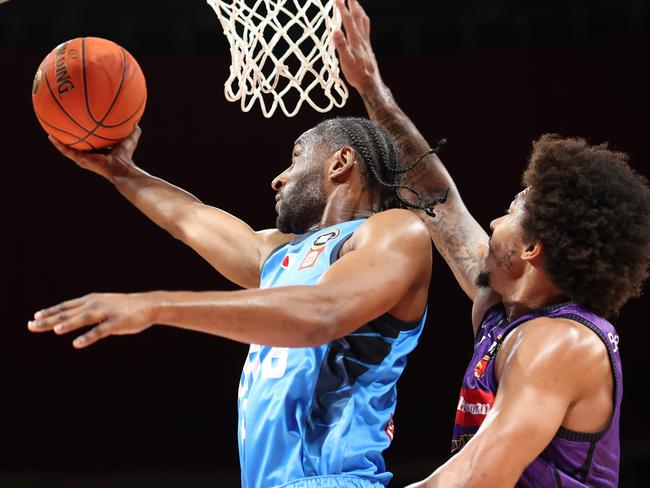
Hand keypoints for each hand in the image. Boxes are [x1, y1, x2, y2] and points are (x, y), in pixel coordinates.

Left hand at [28, 292, 157, 347]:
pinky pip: (100, 331)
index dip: (50, 312)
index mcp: (90, 301)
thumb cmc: (124, 308)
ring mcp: (105, 313)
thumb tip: (70, 318)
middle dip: (49, 320)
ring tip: (54, 330)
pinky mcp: (116, 323)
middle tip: (31, 325)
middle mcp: (95, 305)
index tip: (35, 317)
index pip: (65, 307)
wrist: (149, 305)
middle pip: (68, 313)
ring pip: (83, 319)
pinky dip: (88, 337)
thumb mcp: (103, 305)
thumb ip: (87, 311)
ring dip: (68, 324)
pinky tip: (77, 343)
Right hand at [49, 125, 142, 182]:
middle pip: (77, 142)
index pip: (90, 139)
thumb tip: (137, 118)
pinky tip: (51, 137)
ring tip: (50, 130)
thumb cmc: (126, 155)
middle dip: (70, 134)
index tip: (80, 121)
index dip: (85, 131)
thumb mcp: (129, 138)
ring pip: (68, 147)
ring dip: (59, 139)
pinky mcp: (80, 160)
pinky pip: (66, 151)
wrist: (121, 168)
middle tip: (61, 122)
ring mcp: (84, 157)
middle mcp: (90, 153)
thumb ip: (132, 129)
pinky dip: (58, 145)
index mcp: (100, 149)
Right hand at [333, 0, 382, 93]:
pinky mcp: (368, 47)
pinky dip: (363, 20)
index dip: (342, 8)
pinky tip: (362, 21)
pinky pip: (366, 28)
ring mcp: (366, 42)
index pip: (348, 20)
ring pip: (364, 21)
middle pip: (358, 16)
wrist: (370, 83)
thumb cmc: (357, 74)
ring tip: (355, 3)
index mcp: (355, 40)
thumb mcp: (346, 61)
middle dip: (353, 3)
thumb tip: (335, 30)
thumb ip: (341, 45)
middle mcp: (362, 38)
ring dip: (359, 10)